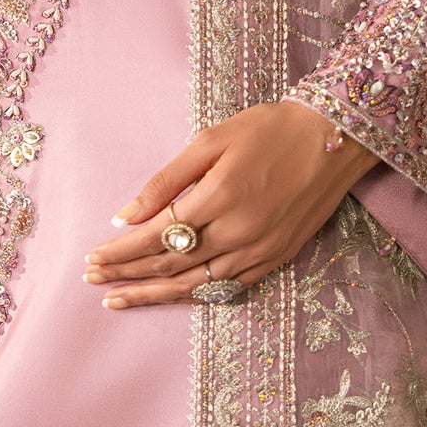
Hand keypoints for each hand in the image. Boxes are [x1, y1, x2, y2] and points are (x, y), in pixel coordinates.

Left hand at [81, 100, 380, 308]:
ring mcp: (259, 251)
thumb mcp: (212, 139)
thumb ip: (167, 179)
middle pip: (170, 266)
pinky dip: (194, 293)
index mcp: (218, 197)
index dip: (120, 252)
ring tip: (119, 298)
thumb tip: (125, 215)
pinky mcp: (276, 258)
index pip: (156, 237)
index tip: (92, 258)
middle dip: (127, 275)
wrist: (334, 138)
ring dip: (154, 293)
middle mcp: (238, 232)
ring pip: (195, 284)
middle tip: (94, 281)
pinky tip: (172, 294)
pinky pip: (226, 287)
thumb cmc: (268, 129)